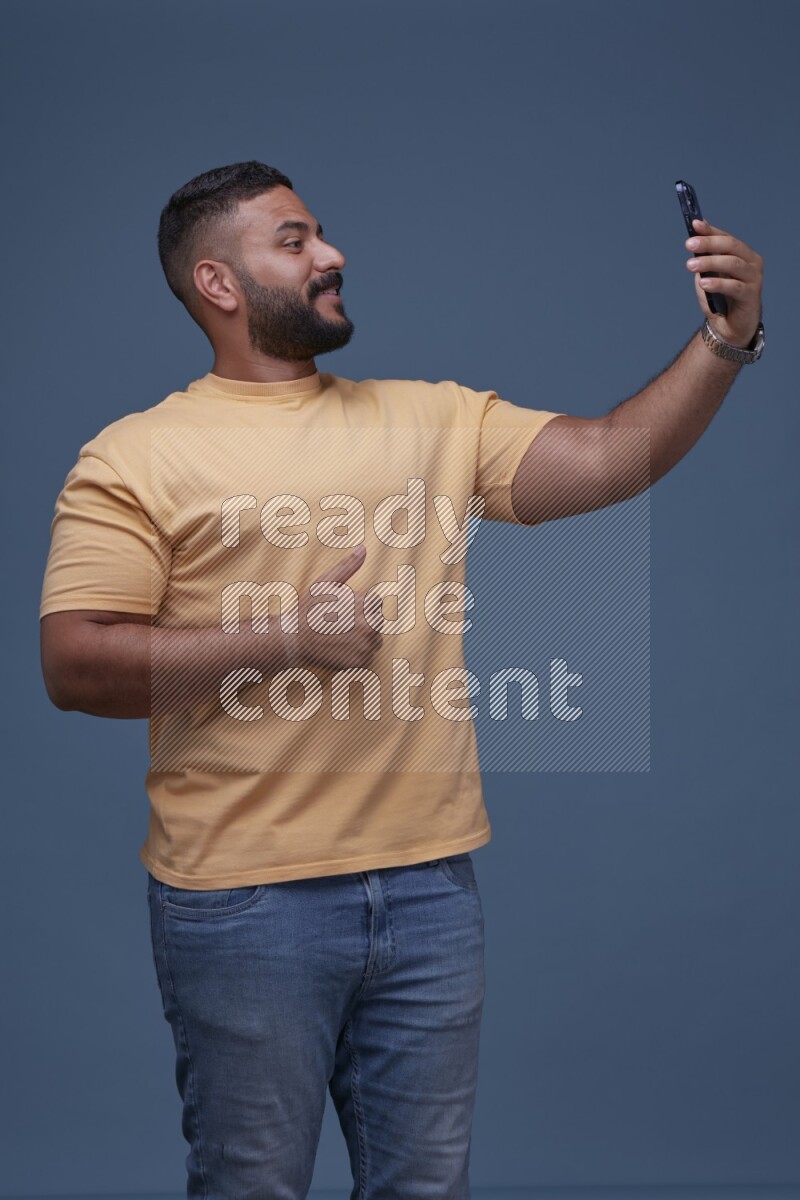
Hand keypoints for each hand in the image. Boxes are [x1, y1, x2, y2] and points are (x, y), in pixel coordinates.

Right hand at [293, 544, 384, 671]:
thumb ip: (348, 566)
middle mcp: (370, 624)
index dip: (357, 604)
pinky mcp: (362, 662)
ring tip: (340, 636)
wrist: (294, 639)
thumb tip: (364, 547)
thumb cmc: (308, 609)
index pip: (375, 602)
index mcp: (366, 603)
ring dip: (362, 638)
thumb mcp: (325, 583)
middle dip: (361, 620)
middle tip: (338, 623)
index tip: (340, 609)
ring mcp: (366, 645)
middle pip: (377, 620)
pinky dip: (357, 654)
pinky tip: (340, 648)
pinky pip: (368, 656)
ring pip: (375, 639)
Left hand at [685, 217, 763, 347]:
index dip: (710, 231)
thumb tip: (694, 235)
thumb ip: (704, 257)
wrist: (728, 326)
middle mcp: (751, 262)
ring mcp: (754, 278)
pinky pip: (734, 286)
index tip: (694, 225)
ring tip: (691, 265)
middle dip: (709, 243)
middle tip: (689, 244)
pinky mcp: (752, 295)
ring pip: (732, 264)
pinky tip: (703, 283)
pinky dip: (718, 283)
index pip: (726, 238)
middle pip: (731, 246)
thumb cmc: (719, 298)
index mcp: (742, 254)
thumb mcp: (708, 274)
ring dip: (710, 262)